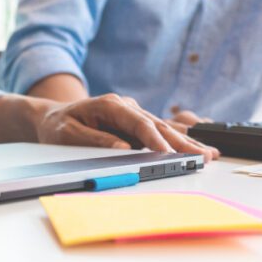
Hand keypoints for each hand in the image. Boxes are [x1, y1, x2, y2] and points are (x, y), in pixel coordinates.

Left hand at [34, 94, 218, 159]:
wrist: (52, 117)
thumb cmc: (58, 126)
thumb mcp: (67, 134)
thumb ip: (95, 141)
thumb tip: (123, 148)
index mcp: (110, 105)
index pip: (138, 123)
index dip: (155, 139)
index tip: (169, 153)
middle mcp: (126, 107)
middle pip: (158, 126)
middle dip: (182, 142)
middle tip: (203, 155)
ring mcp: (133, 114)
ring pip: (164, 129)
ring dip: (187, 142)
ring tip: (210, 154)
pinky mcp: (136, 124)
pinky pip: (160, 133)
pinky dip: (179, 142)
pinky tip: (197, 148)